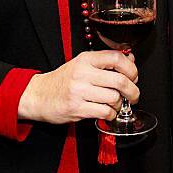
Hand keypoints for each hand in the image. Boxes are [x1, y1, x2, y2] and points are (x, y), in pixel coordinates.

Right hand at [18, 50, 138, 123]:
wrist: (39, 95)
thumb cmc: (63, 81)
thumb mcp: (82, 65)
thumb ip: (105, 62)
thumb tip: (131, 59)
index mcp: (85, 59)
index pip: (116, 58)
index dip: (131, 68)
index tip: (134, 76)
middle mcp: (82, 73)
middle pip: (119, 81)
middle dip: (133, 91)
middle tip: (133, 95)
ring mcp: (79, 91)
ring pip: (114, 98)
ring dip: (120, 104)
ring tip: (115, 104)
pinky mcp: (77, 108)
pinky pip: (105, 112)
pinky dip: (111, 114)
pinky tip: (107, 112)